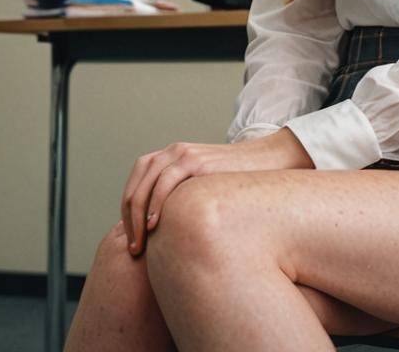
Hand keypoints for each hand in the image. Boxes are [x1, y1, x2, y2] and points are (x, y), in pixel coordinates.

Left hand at [120, 128, 312, 254]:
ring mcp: (186, 155)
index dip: (128, 209)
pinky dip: (156, 202)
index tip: (130, 238)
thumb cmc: (239, 182)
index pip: (138, 179)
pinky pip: (167, 181)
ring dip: (138, 213)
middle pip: (138, 181)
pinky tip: (155, 225)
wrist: (270, 161)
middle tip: (131, 246)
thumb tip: (165, 232)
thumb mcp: (205, 188)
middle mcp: (176, 152)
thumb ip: (185, 198)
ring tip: (140, 242)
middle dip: (129, 215)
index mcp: (174, 156)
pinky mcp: (198, 162)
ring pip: (148, 182)